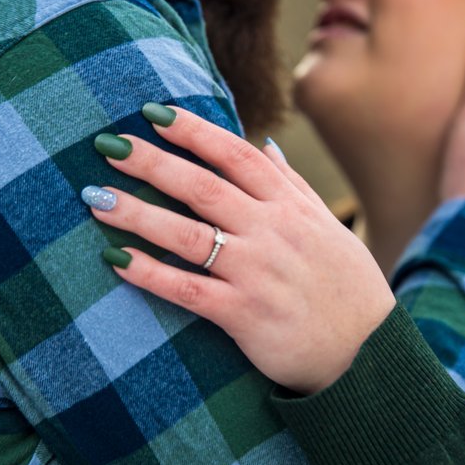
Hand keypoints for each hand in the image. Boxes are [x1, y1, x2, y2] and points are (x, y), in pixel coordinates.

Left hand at [86, 107, 395, 394]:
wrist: (368, 351)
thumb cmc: (345, 285)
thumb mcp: (326, 226)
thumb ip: (291, 186)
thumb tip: (265, 147)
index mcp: (290, 207)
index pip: (236, 156)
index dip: (194, 132)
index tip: (154, 113)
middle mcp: (271, 232)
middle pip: (203, 187)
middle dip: (153, 163)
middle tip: (108, 145)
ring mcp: (256, 273)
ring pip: (188, 235)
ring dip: (138, 214)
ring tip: (96, 199)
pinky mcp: (244, 314)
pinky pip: (189, 290)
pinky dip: (151, 273)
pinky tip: (116, 260)